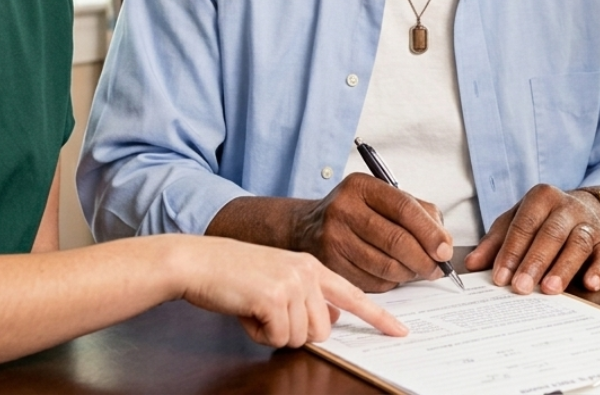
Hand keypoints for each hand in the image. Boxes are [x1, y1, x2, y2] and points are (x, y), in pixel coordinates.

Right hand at [177, 237, 407, 346]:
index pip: (354, 295)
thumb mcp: (278, 277)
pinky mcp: (274, 298)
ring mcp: (292, 283)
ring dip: (274, 333)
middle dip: (295, 333)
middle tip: (269, 314)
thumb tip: (328, 320)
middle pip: (324, 329)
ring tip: (255, 309)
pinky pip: (277, 339)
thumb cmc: (233, 273)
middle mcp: (307, 272)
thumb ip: (307, 296)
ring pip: (300, 337)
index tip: (400, 331)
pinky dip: (258, 334)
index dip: (379, 317)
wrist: (199, 261)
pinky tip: (246, 312)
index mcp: (312, 266)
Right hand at [290, 173, 453, 291]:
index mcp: (361, 187)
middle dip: (424, 260)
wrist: (307, 227)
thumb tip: (444, 244)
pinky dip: (391, 282)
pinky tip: (392, 274)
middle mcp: (343, 209)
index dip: (430, 232)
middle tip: (437, 268)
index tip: (445, 250)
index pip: (404, 208)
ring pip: (386, 266)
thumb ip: (419, 213)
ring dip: (410, 274)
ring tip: (417, 270)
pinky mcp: (329, 265)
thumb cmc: (356, 212)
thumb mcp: (383, 198)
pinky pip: (372, 282)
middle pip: (396, 241)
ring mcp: (333, 239)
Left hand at [464, 184, 599, 294]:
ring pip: (577, 243)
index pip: (523, 224)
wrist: (583, 213)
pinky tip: (590, 285)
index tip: (500, 278)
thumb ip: (495, 243)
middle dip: (534, 262)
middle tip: (520, 287)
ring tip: (549, 289)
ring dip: (563, 267)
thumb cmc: (542, 223)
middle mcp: (567, 207)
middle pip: (550, 234)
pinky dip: (599, 270)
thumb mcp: (516, 224)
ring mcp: (589, 223)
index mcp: (541, 198)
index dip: (510, 252)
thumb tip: (472, 264)